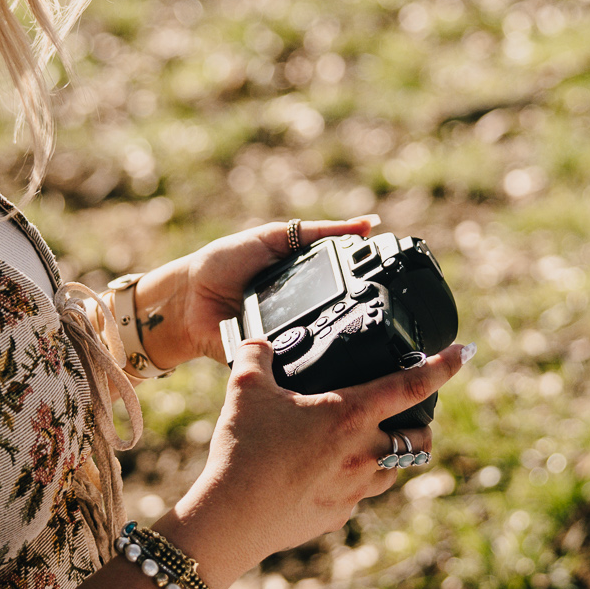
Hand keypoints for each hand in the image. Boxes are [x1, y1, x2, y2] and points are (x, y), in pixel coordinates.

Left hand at [134, 217, 379, 370]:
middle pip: (346, 321)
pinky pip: (301, 365)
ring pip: (329, 346)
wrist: (188, 296)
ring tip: (364, 334)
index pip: (351, 290)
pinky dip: (312, 358)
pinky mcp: (278, 364)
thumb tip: (370, 223)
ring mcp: (295, 342)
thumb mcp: (276, 237)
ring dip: (342, 340)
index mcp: (311, 286)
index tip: (401, 288)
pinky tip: (326, 352)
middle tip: (387, 314)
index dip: (373, 290)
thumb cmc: (226, 261)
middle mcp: (307, 315)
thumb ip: (320, 233)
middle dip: (364, 320)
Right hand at [165, 340, 469, 563]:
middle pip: (420, 439)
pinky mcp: (338, 516)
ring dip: (392, 456)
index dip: (443, 366)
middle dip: (423, 426)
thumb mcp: (244, 389)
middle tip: (407, 415)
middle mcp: (364, 452)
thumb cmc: (243, 449)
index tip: (464, 353)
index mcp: (351, 414)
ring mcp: (355, 489)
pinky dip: (354, 483)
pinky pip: (358, 497)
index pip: (412, 385)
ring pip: (395, 471)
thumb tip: (258, 342)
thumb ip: (256, 356)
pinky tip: (327, 477)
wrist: (231, 518)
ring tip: (370, 444)